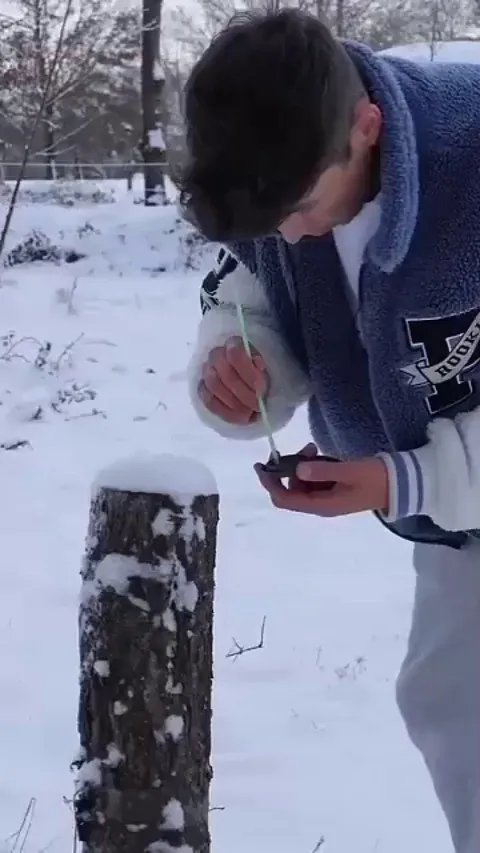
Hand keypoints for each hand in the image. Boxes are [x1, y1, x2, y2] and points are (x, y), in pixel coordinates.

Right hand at [198, 336, 268, 423]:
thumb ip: (262, 368)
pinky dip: (226, 412)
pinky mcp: (202, 389)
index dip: (248, 373)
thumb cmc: (262, 375)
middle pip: (224, 373)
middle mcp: (217, 355)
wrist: (252, 386)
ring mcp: (206, 372)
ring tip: (251, 412)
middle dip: (244, 394)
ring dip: (235, 403)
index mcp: (234, 344)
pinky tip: (241, 417)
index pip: (235, 353)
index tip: (261, 389)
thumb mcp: (269, 369)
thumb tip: (257, 366)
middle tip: (258, 406)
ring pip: (213, 386)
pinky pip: (208, 401)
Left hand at [254, 444, 388, 516]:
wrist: (402, 484)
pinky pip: (313, 480)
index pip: (284, 499)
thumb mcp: (350, 471)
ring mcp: (326, 498)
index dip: (269, 483)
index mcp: (321, 506)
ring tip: (313, 448)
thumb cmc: (377, 479)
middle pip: (290, 490)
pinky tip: (319, 454)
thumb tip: (297, 470)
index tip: (262, 464)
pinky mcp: (333, 489)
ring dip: (300, 466)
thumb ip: (323, 471)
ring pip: (301, 483)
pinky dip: (311, 467)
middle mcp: (320, 505)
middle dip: (288, 469)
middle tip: (303, 449)